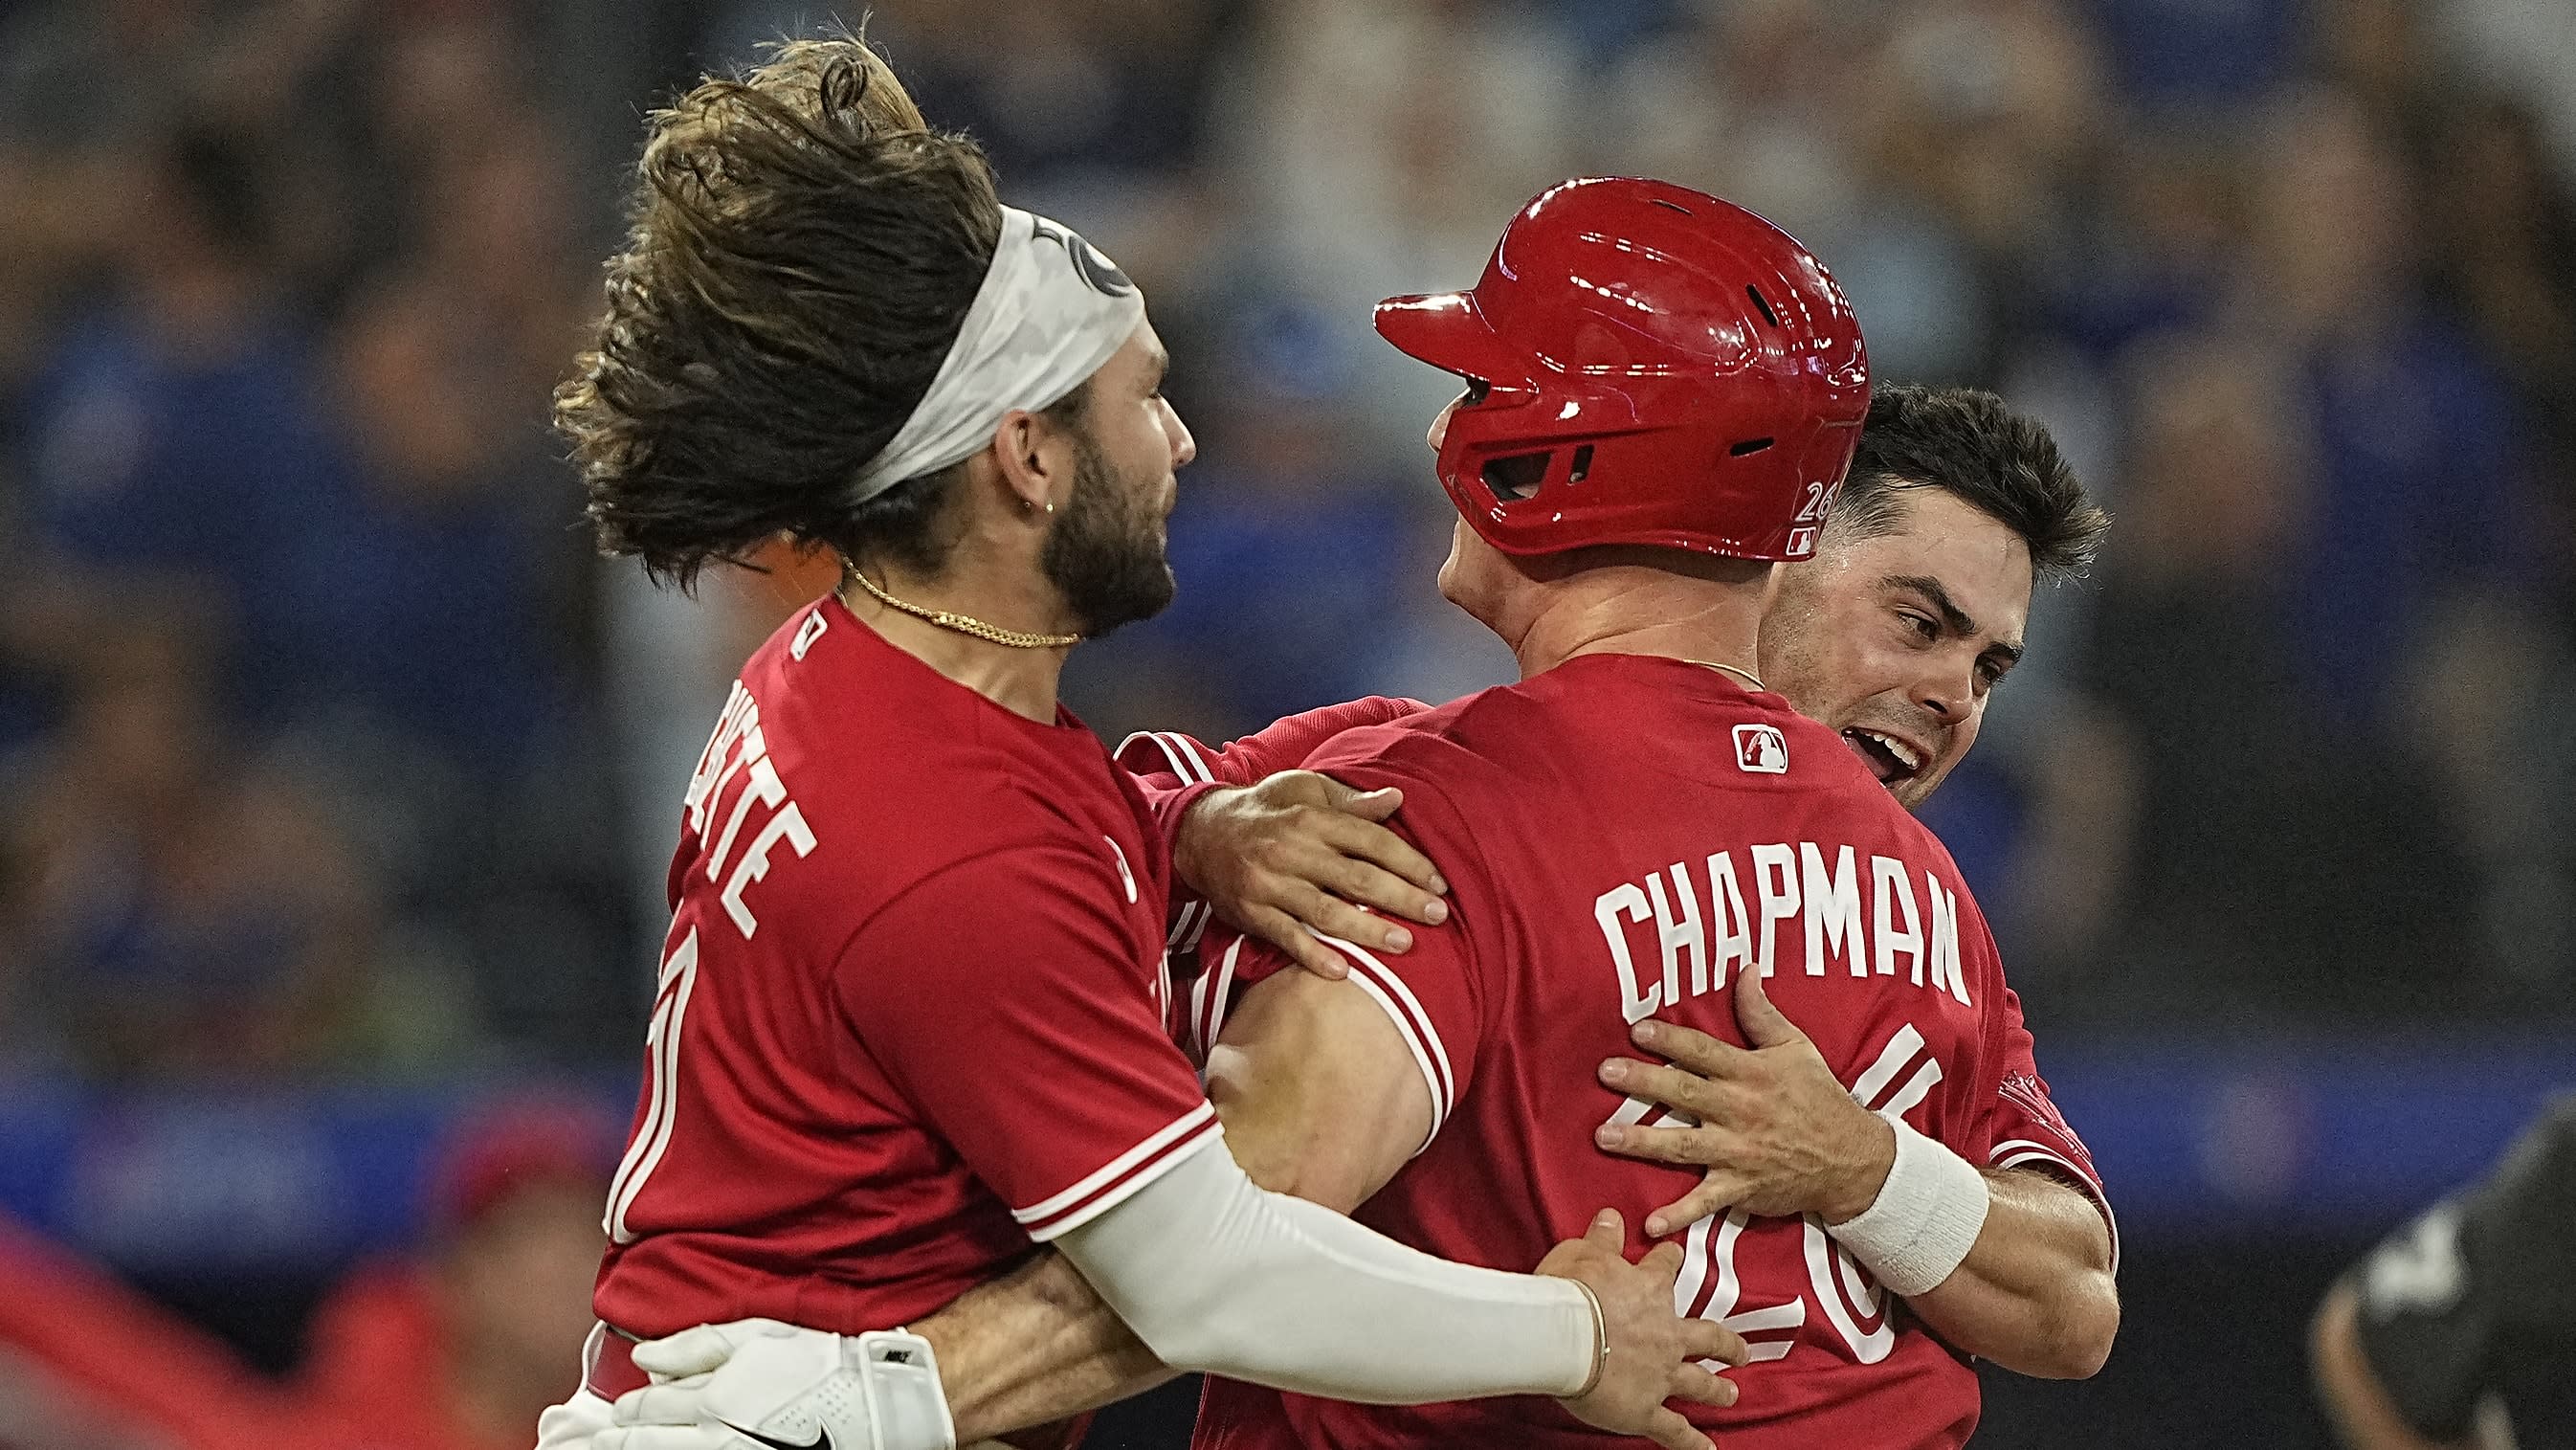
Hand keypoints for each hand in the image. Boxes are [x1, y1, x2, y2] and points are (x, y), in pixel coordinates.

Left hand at [599, 1318, 956, 1449]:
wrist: (880, 1402)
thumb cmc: (824, 1362)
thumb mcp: (760, 1337)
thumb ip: (698, 1346)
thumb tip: (643, 1355)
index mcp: (712, 1397)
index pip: (645, 1410)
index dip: (616, 1417)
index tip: (592, 1421)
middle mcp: (712, 1437)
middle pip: (638, 1447)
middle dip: (595, 1446)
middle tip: (555, 1448)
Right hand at [1174, 771, 1448, 977]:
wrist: (1199, 833)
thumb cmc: (1264, 809)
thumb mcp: (1306, 790)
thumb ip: (1352, 801)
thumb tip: (1397, 799)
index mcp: (1311, 817)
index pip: (1371, 840)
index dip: (1409, 862)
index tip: (1439, 883)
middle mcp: (1292, 850)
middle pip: (1357, 878)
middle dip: (1402, 898)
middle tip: (1438, 915)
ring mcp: (1270, 884)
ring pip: (1326, 911)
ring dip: (1368, 931)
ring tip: (1405, 944)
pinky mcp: (1252, 912)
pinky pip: (1286, 937)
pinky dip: (1314, 955)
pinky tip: (1343, 970)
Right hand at [1540, 1209, 1747, 1449]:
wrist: (1564, 1335)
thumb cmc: (1568, 1292)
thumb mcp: (1583, 1253)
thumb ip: (1602, 1238)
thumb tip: (1612, 1216)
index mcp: (1649, 1292)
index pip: (1665, 1268)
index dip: (1668, 1261)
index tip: (1673, 1257)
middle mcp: (1665, 1333)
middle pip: (1706, 1336)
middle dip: (1725, 1343)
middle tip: (1741, 1350)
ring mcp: (1660, 1374)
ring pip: (1698, 1382)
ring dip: (1716, 1390)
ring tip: (1730, 1395)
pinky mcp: (1646, 1408)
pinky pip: (1674, 1430)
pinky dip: (1692, 1443)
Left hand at [1594, 970, 1895, 1234]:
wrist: (1853, 1159)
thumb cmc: (1819, 1098)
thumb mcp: (1797, 1048)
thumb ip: (1762, 1012)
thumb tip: (1745, 969)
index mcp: (1752, 1074)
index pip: (1704, 1051)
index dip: (1670, 1040)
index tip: (1636, 1030)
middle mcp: (1741, 1111)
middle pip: (1685, 1093)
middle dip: (1643, 1082)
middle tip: (1605, 1073)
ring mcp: (1739, 1152)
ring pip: (1683, 1145)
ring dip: (1641, 1142)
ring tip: (1603, 1135)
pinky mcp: (1741, 1187)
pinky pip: (1705, 1202)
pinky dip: (1679, 1214)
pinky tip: (1650, 1222)